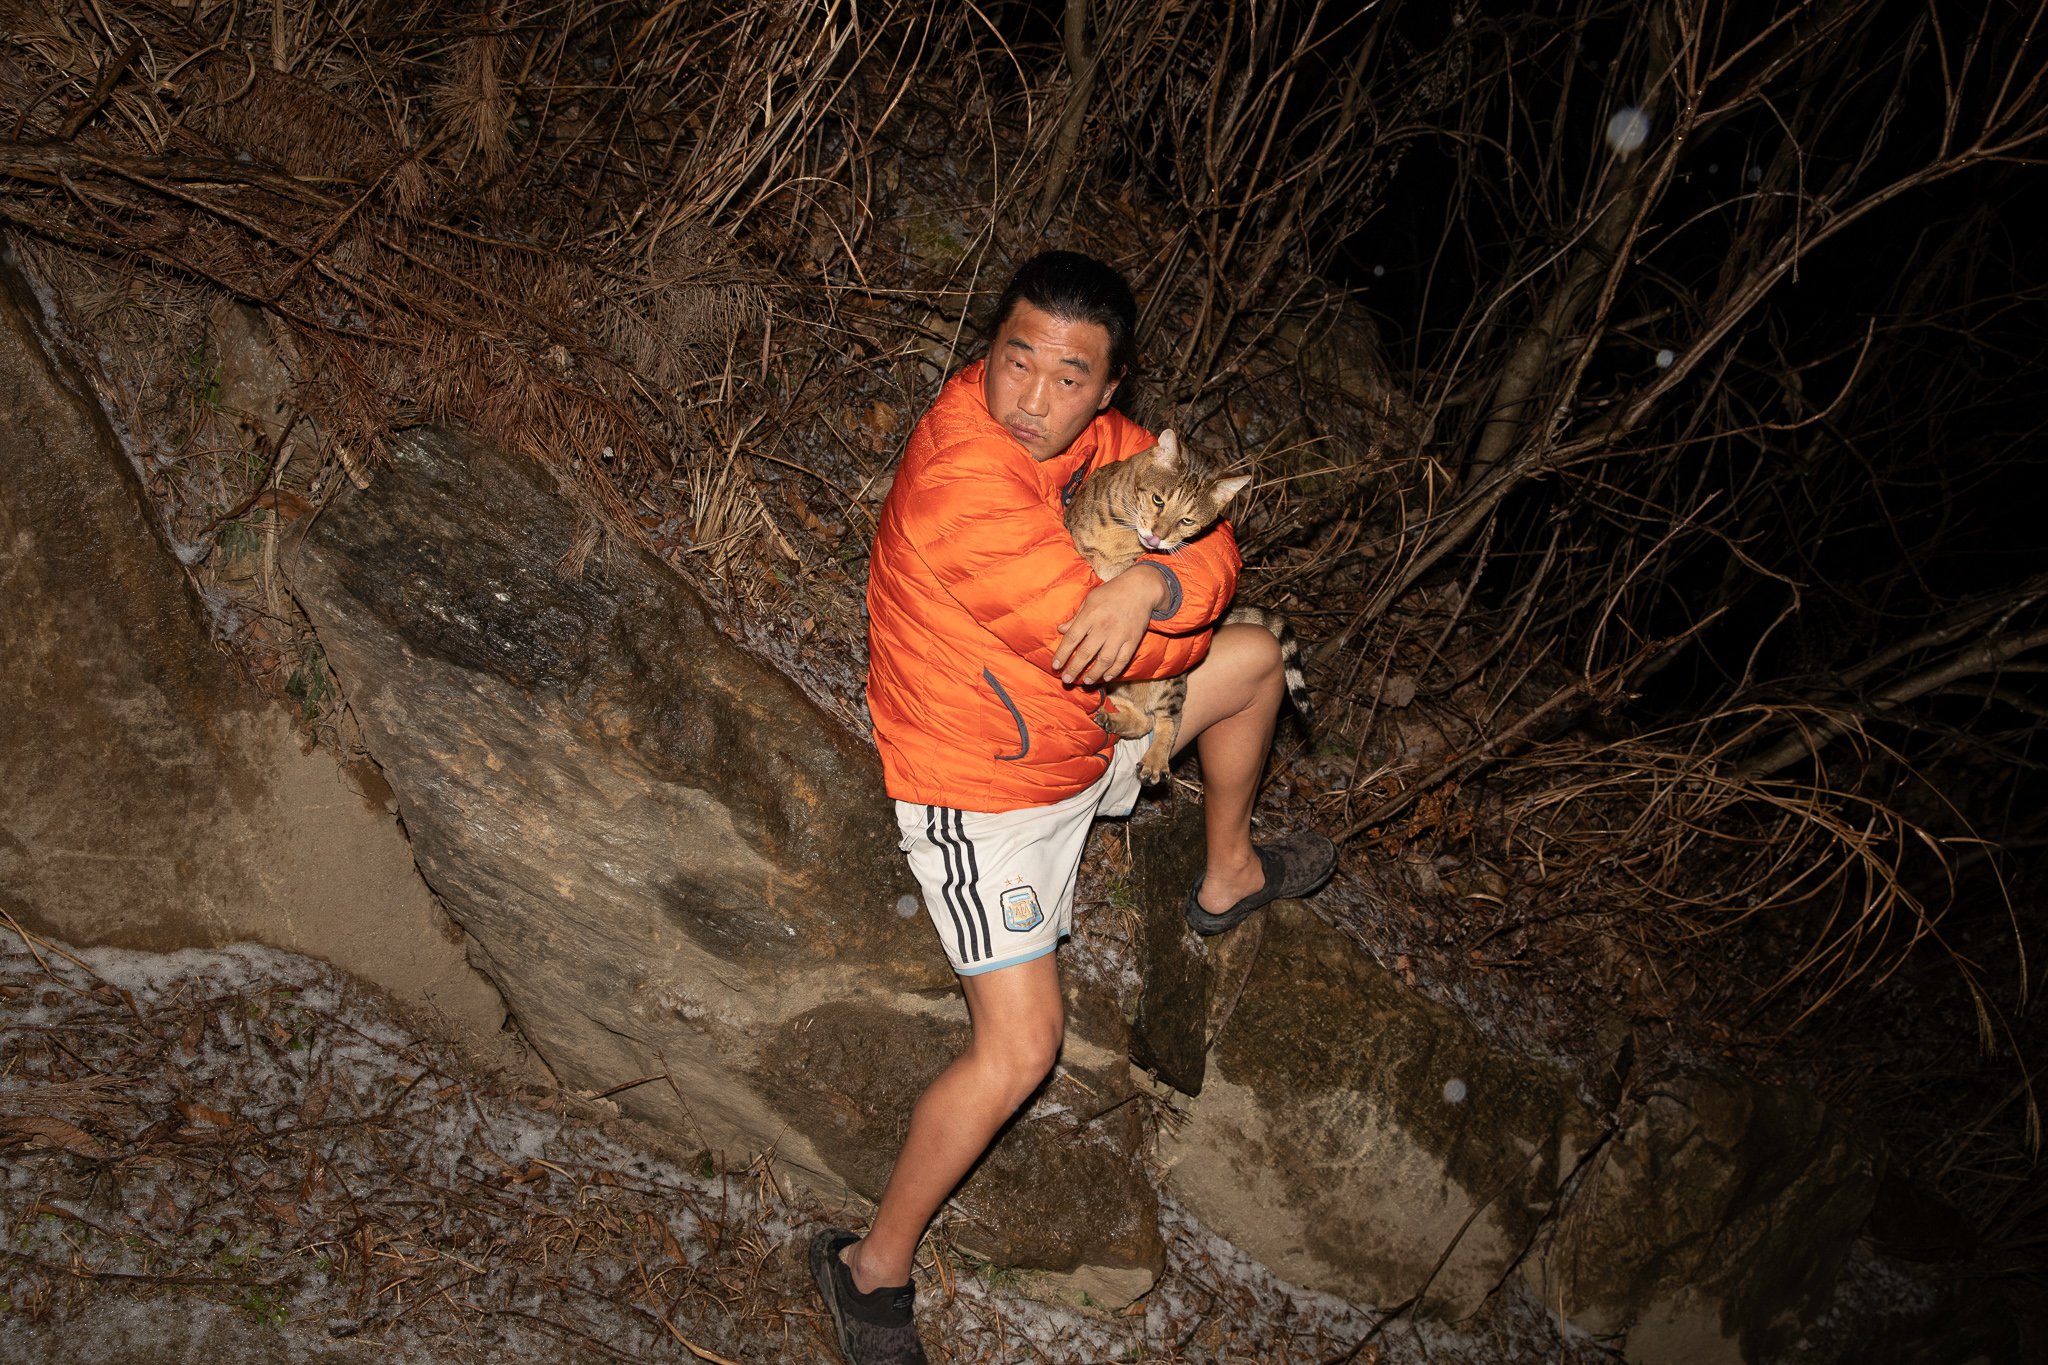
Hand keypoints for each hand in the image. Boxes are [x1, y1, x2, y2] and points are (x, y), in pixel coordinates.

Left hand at [1053, 566, 1167, 684]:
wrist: (1140, 588)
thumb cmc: (1111, 592)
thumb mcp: (1090, 599)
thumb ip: (1076, 617)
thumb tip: (1060, 630)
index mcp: (1090, 615)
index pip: (1072, 638)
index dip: (1062, 654)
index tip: (1056, 666)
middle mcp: (1104, 626)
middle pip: (1086, 653)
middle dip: (1074, 669)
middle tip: (1066, 680)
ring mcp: (1120, 634)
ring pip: (1104, 660)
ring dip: (1094, 673)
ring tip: (1086, 681)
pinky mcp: (1133, 639)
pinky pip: (1123, 659)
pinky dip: (1114, 670)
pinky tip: (1106, 677)